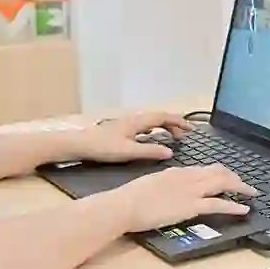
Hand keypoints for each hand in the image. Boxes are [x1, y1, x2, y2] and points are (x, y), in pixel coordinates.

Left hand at [78, 111, 193, 162]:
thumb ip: (150, 151)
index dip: (178, 121)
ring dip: (164, 126)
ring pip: (151, 121)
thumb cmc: (102, 147)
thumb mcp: (129, 151)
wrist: (79, 144)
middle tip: (185, 134)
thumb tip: (170, 152)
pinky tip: (151, 137)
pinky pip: (143, 126)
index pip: (163, 117)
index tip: (190, 129)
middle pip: (158, 117)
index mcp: (137, 122)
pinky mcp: (120, 129)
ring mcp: (126, 123)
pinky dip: (153, 129)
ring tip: (173, 136)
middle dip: (174, 123)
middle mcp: (133, 119)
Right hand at [104, 164, 259, 232]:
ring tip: (251, 193)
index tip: (227, 176)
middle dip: (234, 178)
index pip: (204, 169)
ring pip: (223, 184)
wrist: (125, 205)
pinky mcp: (191, 206)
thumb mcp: (150, 183)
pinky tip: (244, 208)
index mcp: (176, 171)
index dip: (219, 172)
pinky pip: (218, 204)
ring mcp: (190, 191)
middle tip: (244, 185)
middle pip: (218, 173)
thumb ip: (165, 184)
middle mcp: (187, 177)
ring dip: (240, 188)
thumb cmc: (131, 198)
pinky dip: (234, 206)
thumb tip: (170, 188)